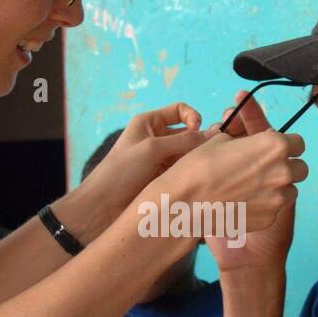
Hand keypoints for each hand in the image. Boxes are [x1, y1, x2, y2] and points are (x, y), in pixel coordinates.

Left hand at [72, 103, 208, 236]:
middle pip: (188, 133)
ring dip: (196, 159)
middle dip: (199, 142)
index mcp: (150, 123)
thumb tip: (213, 136)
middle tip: (209, 154)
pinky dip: (192, 173)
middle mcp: (157, 138)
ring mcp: (162, 159)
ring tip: (203, 169)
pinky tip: (198, 180)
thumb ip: (183, 140)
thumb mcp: (152, 149)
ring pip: (189, 154)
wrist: (103, 206)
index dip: (192, 116)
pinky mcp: (165, 178)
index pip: (180, 110)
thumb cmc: (121, 171)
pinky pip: (185, 170)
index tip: (197, 129)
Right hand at [152, 96, 306, 239]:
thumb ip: (246, 139)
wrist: (187, 205)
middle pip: (301, 168)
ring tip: (255, 188)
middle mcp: (283, 171)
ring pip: (292, 190)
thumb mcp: (220, 140)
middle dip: (287, 167)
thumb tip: (251, 142)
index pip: (298, 142)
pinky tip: (245, 204)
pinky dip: (265, 206)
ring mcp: (278, 197)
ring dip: (279, 188)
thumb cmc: (200, 168)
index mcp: (274, 145)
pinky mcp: (270, 217)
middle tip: (266, 170)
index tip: (274, 150)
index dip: (286, 145)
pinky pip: (276, 209)